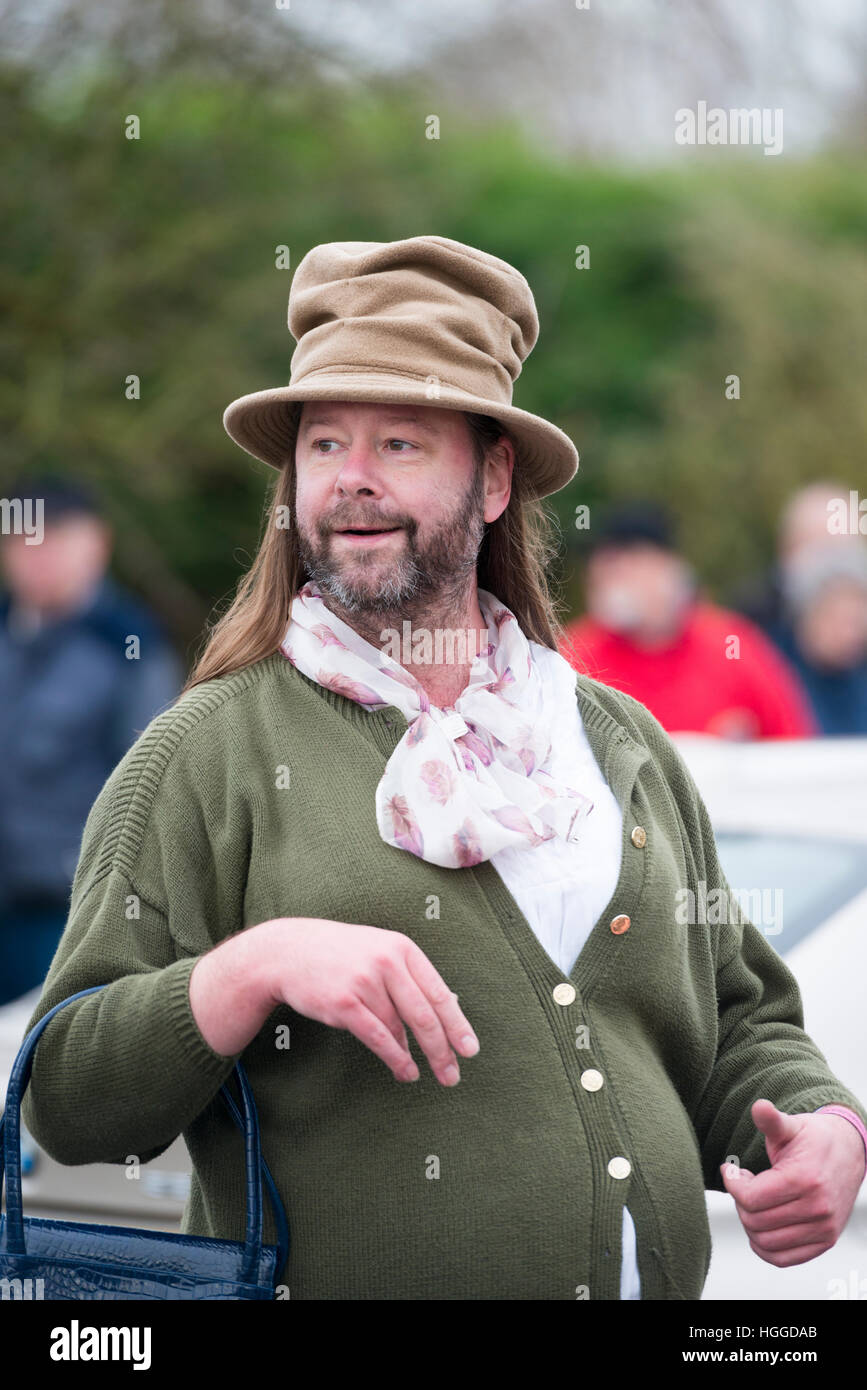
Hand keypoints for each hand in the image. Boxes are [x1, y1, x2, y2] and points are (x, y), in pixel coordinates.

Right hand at [265, 917, 479, 1086]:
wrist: (289, 951)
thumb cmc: (341, 956)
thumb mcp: (380, 951)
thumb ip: (411, 977)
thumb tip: (450, 1007)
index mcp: (402, 948)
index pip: (439, 992)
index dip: (457, 1024)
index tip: (470, 1050)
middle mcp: (387, 962)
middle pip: (425, 1014)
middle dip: (442, 1049)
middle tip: (453, 1075)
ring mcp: (365, 982)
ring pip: (400, 1028)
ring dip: (414, 1057)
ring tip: (421, 1075)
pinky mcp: (344, 1003)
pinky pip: (377, 1037)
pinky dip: (394, 1057)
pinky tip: (403, 1070)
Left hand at [720, 1098, 865, 1266]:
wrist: (848, 1152)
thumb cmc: (815, 1139)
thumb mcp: (791, 1126)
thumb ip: (771, 1120)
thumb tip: (759, 1107)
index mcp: (805, 1178)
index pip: (751, 1198)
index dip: (732, 1184)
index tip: (730, 1170)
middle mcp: (818, 1207)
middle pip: (755, 1222)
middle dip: (740, 1202)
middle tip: (743, 1183)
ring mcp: (824, 1228)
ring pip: (766, 1243)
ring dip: (750, 1224)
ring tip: (754, 1201)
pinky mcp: (826, 1240)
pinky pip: (784, 1259)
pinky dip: (764, 1248)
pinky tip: (760, 1224)